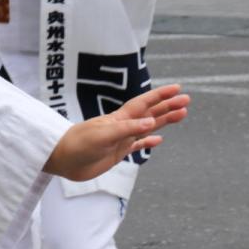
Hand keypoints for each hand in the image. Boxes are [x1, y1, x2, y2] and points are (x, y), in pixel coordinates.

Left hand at [43, 84, 189, 181]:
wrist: (61, 159)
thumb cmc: (77, 145)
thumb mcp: (102, 136)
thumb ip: (126, 129)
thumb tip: (150, 123)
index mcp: (118, 119)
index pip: (143, 104)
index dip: (159, 96)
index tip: (177, 89)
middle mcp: (121, 126)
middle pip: (150, 113)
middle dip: (168, 106)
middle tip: (187, 100)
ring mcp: (120, 139)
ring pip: (147, 127)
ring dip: (164, 121)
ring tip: (182, 115)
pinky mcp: (116, 152)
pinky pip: (137, 145)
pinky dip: (148, 142)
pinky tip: (159, 140)